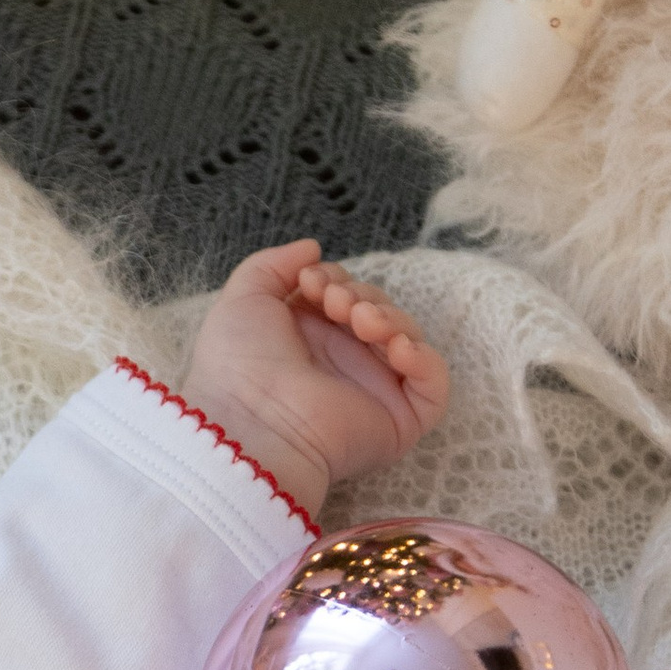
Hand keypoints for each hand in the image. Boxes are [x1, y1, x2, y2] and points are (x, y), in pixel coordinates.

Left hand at [181, 244, 448, 517]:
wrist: (250, 420)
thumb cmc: (238, 364)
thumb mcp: (245, 297)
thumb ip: (274, 264)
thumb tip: (313, 248)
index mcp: (312, 339)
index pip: (349, 296)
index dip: (338, 280)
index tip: (313, 283)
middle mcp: (345, 364)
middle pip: (381, 311)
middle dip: (363, 295)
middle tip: (337, 304)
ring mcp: (375, 392)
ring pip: (408, 339)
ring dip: (390, 318)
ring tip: (360, 322)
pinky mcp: (401, 420)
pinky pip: (433, 383)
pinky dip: (424, 358)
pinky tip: (396, 348)